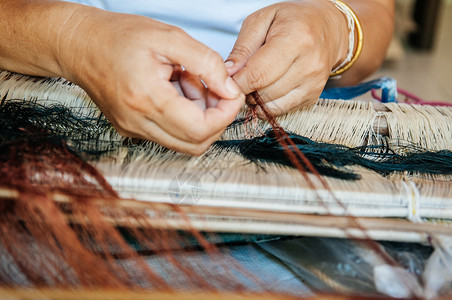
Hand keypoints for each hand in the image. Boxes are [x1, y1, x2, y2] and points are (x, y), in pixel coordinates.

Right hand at [58, 9, 243, 154]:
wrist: (78, 45)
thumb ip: (206, 63)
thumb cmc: (118, 36)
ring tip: (189, 83)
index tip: (232, 93)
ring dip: (199, 118)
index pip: (201, 129)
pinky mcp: (131, 130)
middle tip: (214, 88)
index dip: (226, 114)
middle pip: (195, 144)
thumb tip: (229, 89)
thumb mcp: (169, 37)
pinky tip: (176, 90)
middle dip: (216, 118)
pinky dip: (183, 118)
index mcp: (147, 99)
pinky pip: (169, 134)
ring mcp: (133, 130)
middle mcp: (138, 123)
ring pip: (184, 142)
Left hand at [226, 0, 348, 116]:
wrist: (328, 29)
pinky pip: (281, 110)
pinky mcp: (313, 97)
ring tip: (254, 81)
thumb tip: (228, 74)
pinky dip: (267, 104)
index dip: (237, 82)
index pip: (258, 74)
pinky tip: (266, 88)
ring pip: (271, 105)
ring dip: (255, 98)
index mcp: (296, 39)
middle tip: (240, 78)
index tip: (228, 79)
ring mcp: (313, 84)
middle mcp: (309, 64)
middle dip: (245, 89)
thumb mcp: (262, 20)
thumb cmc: (291, 20)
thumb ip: (243, 47)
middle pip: (264, 92)